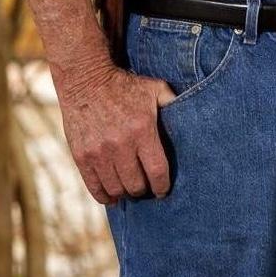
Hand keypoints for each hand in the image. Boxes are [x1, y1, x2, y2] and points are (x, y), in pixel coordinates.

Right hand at [57, 63, 176, 205]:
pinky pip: (94, 187)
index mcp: (142, 130)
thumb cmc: (125, 85)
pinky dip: (104, 196)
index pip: (157, 171)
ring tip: (130, 189)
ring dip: (125, 193)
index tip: (163, 190)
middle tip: (146, 187)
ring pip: (116, 189)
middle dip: (144, 189)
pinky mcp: (81, 156)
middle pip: (136, 185)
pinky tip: (112, 197)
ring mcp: (99, 152)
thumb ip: (173, 104)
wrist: (86, 80)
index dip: (162, 186)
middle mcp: (121, 145)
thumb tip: (193, 117)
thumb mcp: (155, 89)